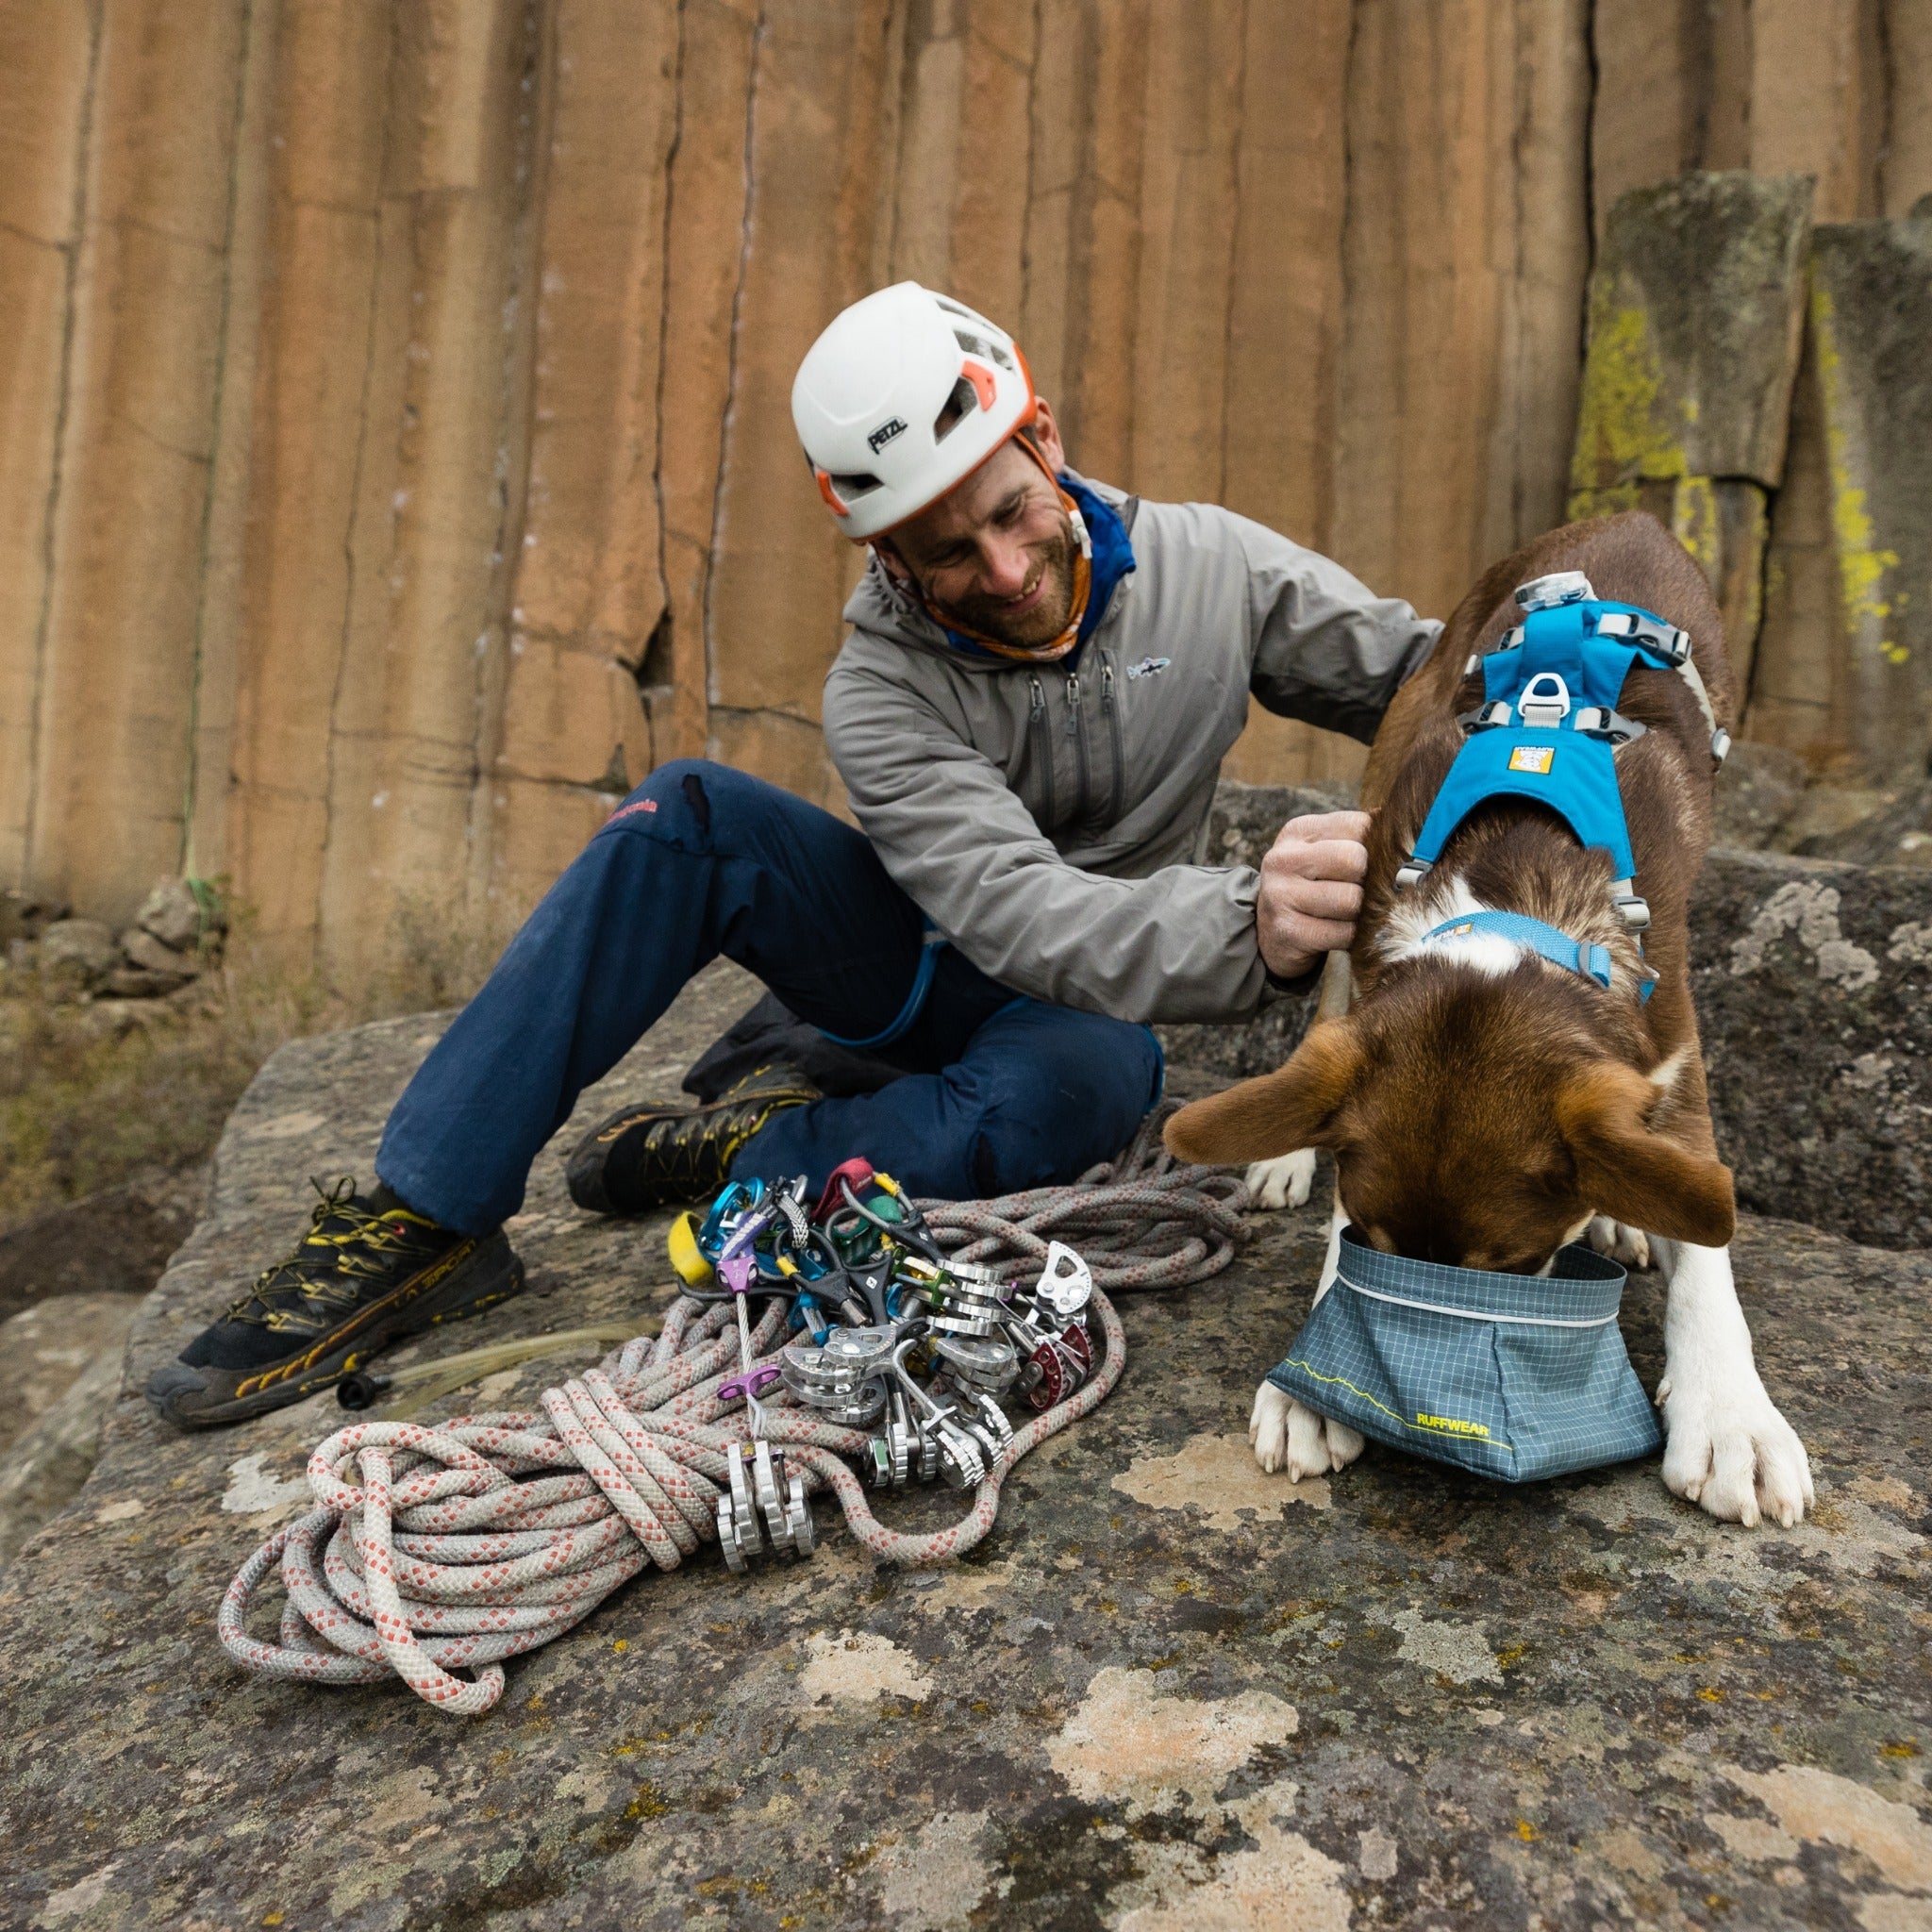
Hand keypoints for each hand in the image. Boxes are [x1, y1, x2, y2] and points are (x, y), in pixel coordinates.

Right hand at [1255, 810, 1369, 979]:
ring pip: (1352, 899)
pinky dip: (1350, 937)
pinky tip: (1337, 933)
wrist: (1268, 934)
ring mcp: (1281, 895)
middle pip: (1354, 859)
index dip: (1375, 848)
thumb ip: (1358, 838)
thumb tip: (1406, 829)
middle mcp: (1284, 858)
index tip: (1368, 865)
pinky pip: (1344, 933)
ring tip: (1345, 914)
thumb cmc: (1311, 888)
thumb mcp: (1323, 853)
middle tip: (1357, 892)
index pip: (1358, 825)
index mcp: (1298, 831)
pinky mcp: (1288, 931)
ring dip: (1359, 913)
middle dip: (1366, 880)